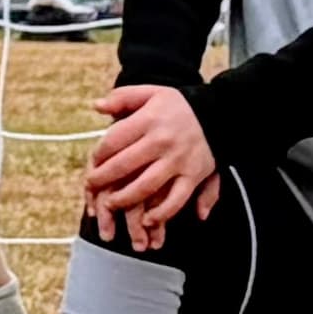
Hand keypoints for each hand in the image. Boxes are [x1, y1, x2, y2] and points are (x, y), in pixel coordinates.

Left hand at [86, 83, 219, 248]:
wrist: (221, 113)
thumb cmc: (179, 105)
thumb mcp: (151, 92)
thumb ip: (122, 97)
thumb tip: (97, 106)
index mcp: (148, 120)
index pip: (113, 141)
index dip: (97, 155)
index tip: (91, 164)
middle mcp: (162, 142)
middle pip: (124, 165)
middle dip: (103, 180)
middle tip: (91, 187)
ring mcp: (178, 161)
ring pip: (146, 186)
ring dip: (125, 199)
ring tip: (110, 205)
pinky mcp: (194, 176)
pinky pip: (176, 199)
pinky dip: (162, 213)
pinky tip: (147, 221)